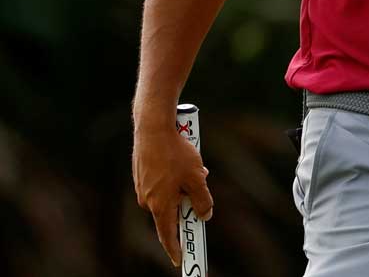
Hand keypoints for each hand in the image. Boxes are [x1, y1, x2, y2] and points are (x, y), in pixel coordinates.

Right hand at [132, 114, 212, 267]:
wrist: (153, 129)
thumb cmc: (175, 154)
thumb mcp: (197, 178)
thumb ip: (202, 200)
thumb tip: (205, 215)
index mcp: (160, 205)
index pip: (167, 235)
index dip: (174, 249)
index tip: (180, 261)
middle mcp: (147, 200)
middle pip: (171, 211)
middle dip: (187, 202)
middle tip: (199, 183)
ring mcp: (142, 188)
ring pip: (168, 195)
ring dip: (182, 187)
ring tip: (194, 167)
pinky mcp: (141, 176)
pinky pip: (161, 184)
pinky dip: (173, 178)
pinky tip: (181, 161)